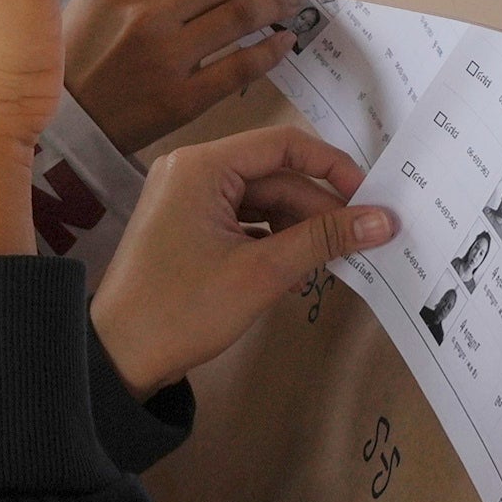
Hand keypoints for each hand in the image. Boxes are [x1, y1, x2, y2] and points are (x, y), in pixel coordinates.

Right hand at [64, 0, 303, 156]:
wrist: (62, 128)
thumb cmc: (72, 62)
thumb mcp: (88, 3)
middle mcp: (145, 14)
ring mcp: (166, 57)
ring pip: (237, 17)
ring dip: (273, 6)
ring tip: (289, 3)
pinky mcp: (182, 99)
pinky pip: (239, 67)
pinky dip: (269, 51)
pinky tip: (284, 42)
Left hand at [91, 126, 393, 392]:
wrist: (117, 357)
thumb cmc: (181, 309)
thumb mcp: (262, 272)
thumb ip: (325, 240)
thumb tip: (383, 220)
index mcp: (202, 166)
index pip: (284, 144)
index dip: (332, 168)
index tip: (370, 199)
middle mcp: (192, 171)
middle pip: (275, 176)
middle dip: (317, 210)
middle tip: (359, 242)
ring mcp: (187, 199)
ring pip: (262, 201)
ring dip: (297, 230)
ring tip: (327, 265)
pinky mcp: (187, 227)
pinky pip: (243, 220)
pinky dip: (272, 242)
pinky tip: (295, 272)